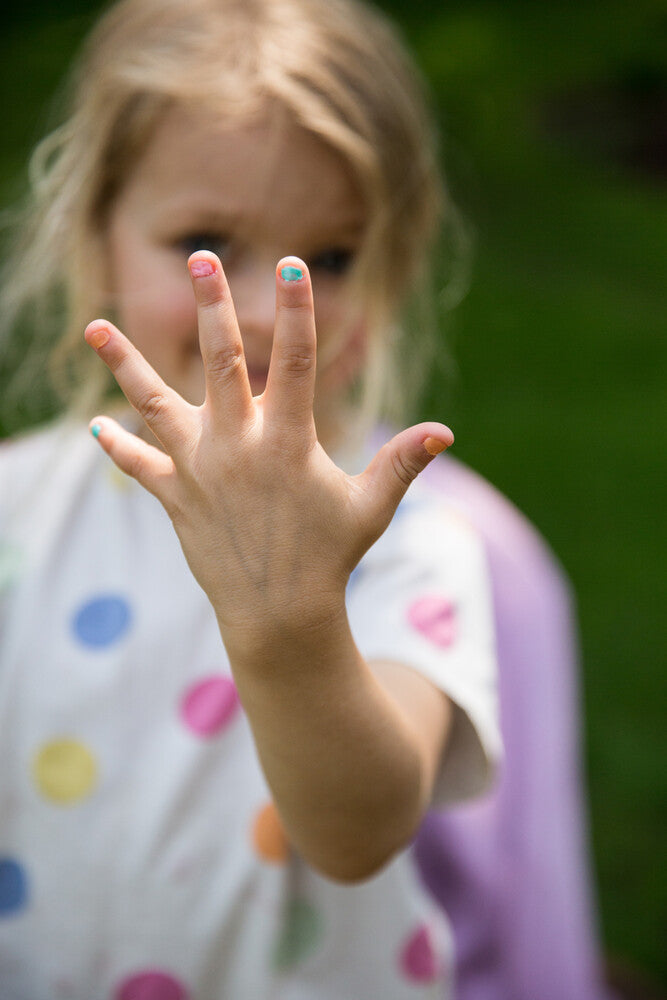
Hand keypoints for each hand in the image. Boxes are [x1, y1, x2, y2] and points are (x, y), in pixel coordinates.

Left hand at [85, 252, 452, 641]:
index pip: (293, 363)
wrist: (278, 616)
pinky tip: (95, 429)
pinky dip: (118, 446)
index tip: (291, 265)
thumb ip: (402, 462)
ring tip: (93, 325)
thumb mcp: (371, 507)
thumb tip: (445, 432)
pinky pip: (139, 464)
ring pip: (154, 404)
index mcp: (286, 443)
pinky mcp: (174, 496)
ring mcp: (198, 469)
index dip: (296, 312)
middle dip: (211, 306)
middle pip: (220, 362)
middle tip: (199, 256)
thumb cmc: (331, 557)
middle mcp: (236, 447)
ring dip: (124, 363)